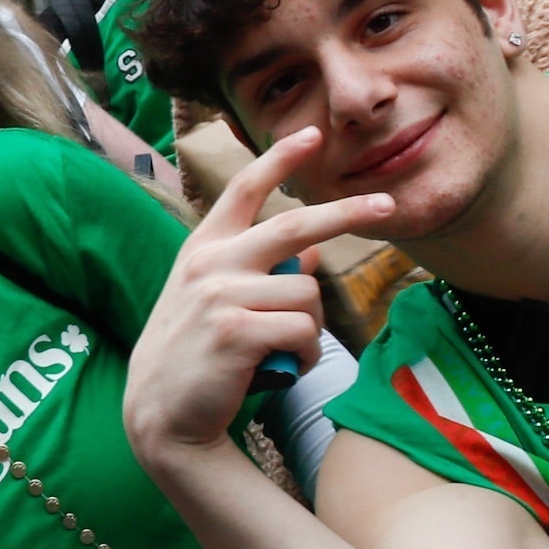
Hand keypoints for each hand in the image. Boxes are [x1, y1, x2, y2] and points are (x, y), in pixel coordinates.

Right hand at [127, 127, 390, 469]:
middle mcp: (211, 263)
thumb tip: (313, 251)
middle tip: (388, 206)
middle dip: (348, 212)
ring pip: (308, 293)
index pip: (243, 190)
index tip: (311, 133)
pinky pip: (304, 330)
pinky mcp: (237, 332)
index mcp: (203, 248)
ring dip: (313, 327)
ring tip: (289, 350)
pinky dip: (307, 354)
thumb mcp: (216, 302)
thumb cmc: (195, 356)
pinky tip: (284, 368)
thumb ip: (258, 271)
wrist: (160, 415)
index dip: (279, 159)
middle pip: (295, 225)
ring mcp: (221, 295)